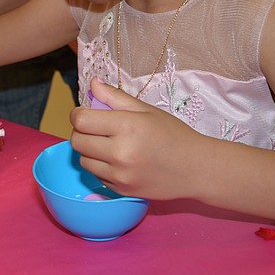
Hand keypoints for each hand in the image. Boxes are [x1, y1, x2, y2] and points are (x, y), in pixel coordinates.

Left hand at [69, 78, 207, 200]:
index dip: (79, 114)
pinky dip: (101, 167)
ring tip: (108, 145)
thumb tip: (92, 84)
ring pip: (83, 160)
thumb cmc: (173, 134)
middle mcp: (120, 152)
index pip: (81, 120)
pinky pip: (97, 175)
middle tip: (97, 128)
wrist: (196, 168)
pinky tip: (118, 161)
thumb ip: (114, 96)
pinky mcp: (122, 190)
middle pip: (77, 141)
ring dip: (89, 151)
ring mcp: (120, 174)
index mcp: (126, 126)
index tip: (87, 113)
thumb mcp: (145, 110)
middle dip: (82, 132)